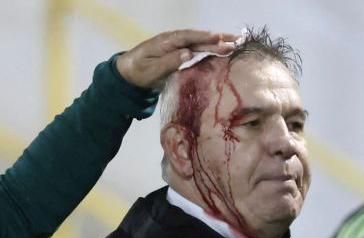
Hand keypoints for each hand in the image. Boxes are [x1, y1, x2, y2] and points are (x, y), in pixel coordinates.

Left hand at [115, 29, 237, 89]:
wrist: (127, 74)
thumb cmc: (138, 73)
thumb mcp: (151, 70)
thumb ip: (169, 62)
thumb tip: (188, 53)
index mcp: (166, 42)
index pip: (188, 37)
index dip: (204, 38)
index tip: (219, 39)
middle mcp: (174, 41)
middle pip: (198, 39)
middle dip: (217, 39)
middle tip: (235, 40)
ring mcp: (176, 47)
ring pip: (199, 43)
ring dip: (216, 43)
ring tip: (234, 44)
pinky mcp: (178, 54)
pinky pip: (196, 49)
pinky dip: (209, 49)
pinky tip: (220, 52)